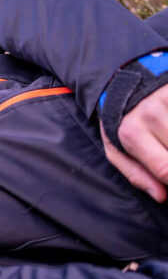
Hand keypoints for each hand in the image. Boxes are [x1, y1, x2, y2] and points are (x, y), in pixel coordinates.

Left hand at [101, 83, 167, 202]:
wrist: (124, 82)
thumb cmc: (123, 123)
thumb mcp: (117, 150)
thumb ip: (137, 175)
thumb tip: (162, 196)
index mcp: (131, 133)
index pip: (166, 169)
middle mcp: (150, 113)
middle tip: (166, 152)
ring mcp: (167, 98)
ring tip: (166, 141)